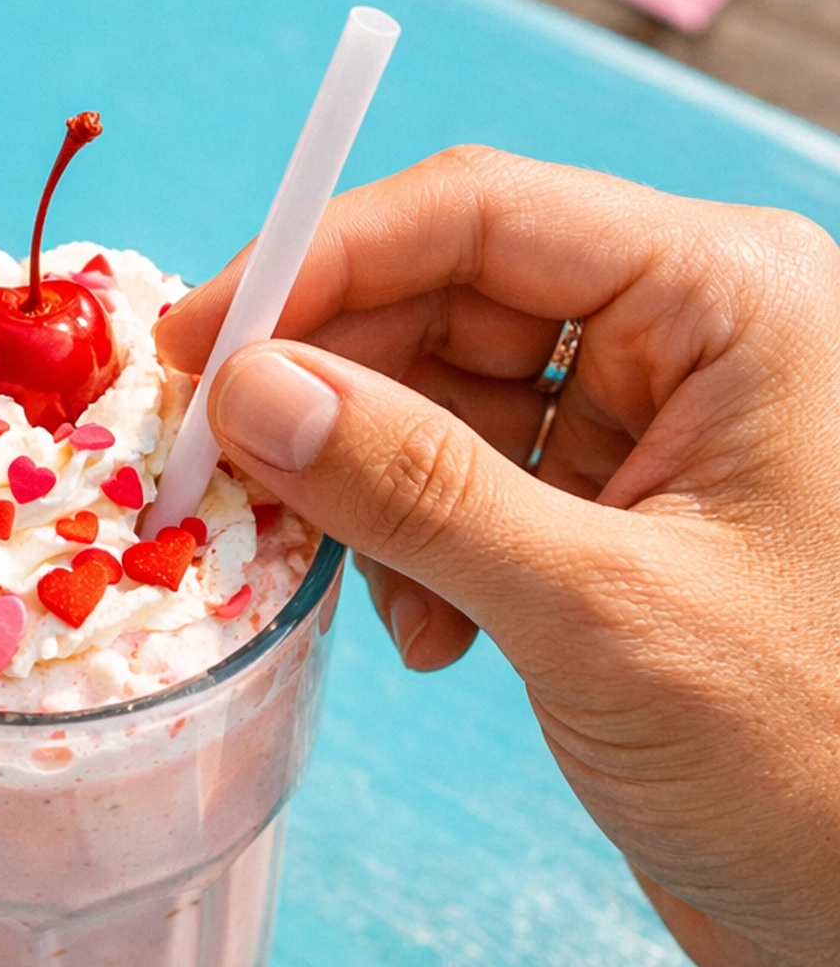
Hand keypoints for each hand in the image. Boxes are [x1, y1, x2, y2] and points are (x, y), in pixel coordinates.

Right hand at [157, 146, 839, 966]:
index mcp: (727, 297)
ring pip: (448, 394)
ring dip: (374, 487)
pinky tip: (431, 640)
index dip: (317, 262)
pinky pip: (476, 485)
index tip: (189, 345)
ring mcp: (660, 429)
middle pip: (451, 294)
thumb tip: (250, 388)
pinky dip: (421, 549)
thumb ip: (415, 487)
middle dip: (335, 385)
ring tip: (363, 587)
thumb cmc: (814, 755)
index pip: (480, 212)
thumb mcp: (596, 609)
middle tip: (224, 471)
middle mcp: (693, 336)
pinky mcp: (627, 521)